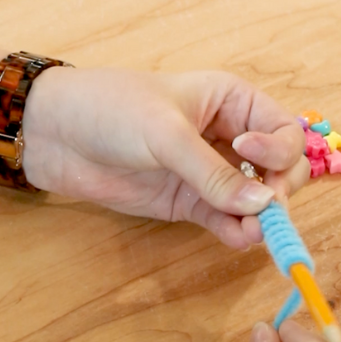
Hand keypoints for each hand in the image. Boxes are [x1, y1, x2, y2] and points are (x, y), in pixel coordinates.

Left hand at [23, 68, 308, 248]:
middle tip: (265, 209)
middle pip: (278, 169)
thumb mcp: (167, 134)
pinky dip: (236, 231)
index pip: (283, 130)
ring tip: (252, 233)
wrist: (57, 136)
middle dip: (278, 189)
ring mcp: (210, 174)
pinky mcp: (190, 203)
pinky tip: (239, 238)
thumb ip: (214, 173)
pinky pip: (225, 220)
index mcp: (232, 103)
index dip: (279, 149)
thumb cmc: (112, 110)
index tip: (249, 154)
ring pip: (254, 200)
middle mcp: (229, 139)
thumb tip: (265, 206)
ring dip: (260, 218)